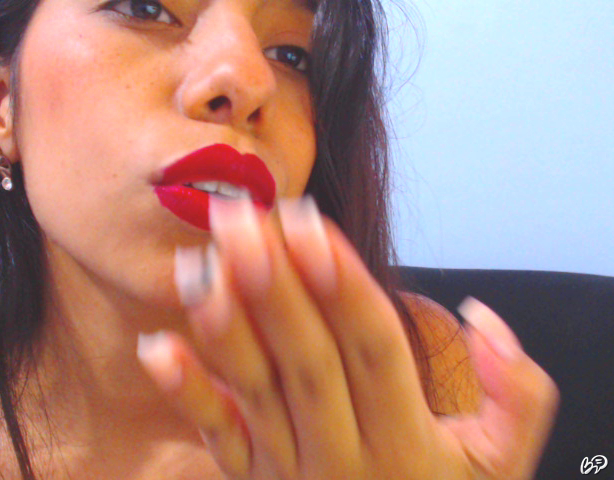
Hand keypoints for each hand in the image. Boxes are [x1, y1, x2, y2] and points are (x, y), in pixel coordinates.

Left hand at [137, 196, 558, 478]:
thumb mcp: (502, 464)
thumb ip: (516, 395)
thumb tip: (486, 320)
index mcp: (409, 445)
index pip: (375, 351)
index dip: (342, 287)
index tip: (309, 223)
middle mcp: (344, 457)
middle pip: (307, 361)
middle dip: (273, 286)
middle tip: (242, 219)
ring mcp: (292, 472)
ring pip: (257, 392)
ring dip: (225, 325)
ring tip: (199, 261)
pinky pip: (219, 440)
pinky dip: (189, 394)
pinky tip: (157, 347)